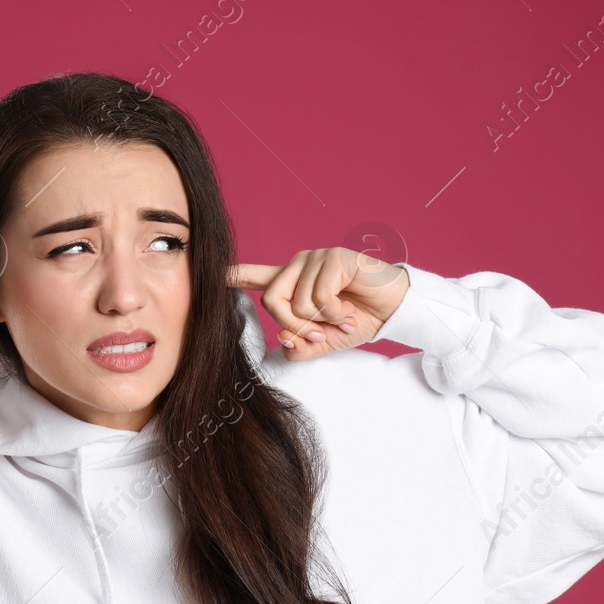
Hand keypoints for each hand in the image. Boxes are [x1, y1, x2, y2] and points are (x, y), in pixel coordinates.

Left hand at [226, 247, 409, 360]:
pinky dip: (336, 313)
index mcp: (292, 283)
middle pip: (271, 300)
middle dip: (294, 326)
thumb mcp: (323, 341)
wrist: (393, 310)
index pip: (255, 276)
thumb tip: (284, 339)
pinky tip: (349, 309)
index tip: (210, 272)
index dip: (232, 275)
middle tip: (319, 334)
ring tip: (342, 319)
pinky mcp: (333, 258)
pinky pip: (320, 296)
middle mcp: (298, 266)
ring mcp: (315, 258)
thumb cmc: (357, 320)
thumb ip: (300, 345)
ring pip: (297, 302)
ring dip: (322, 321)